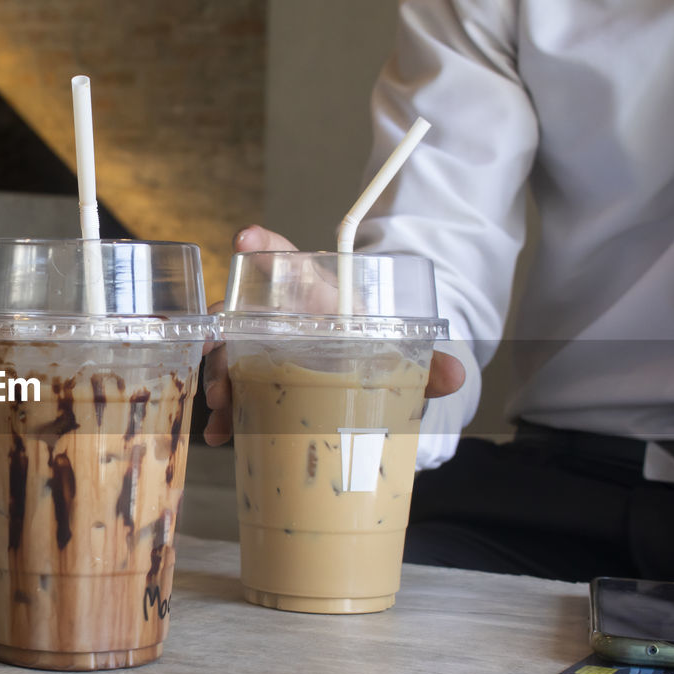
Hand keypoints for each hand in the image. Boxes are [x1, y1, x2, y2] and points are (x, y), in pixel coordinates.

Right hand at [201, 225, 465, 446]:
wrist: (360, 372)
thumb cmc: (370, 349)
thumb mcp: (396, 353)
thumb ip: (425, 362)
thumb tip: (455, 374)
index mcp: (313, 295)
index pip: (286, 259)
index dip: (264, 246)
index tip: (246, 239)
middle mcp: (278, 316)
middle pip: (239, 314)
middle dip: (224, 338)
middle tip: (223, 367)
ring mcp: (259, 347)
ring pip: (226, 354)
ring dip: (218, 380)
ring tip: (221, 411)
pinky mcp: (252, 380)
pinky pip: (230, 388)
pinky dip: (223, 413)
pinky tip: (223, 434)